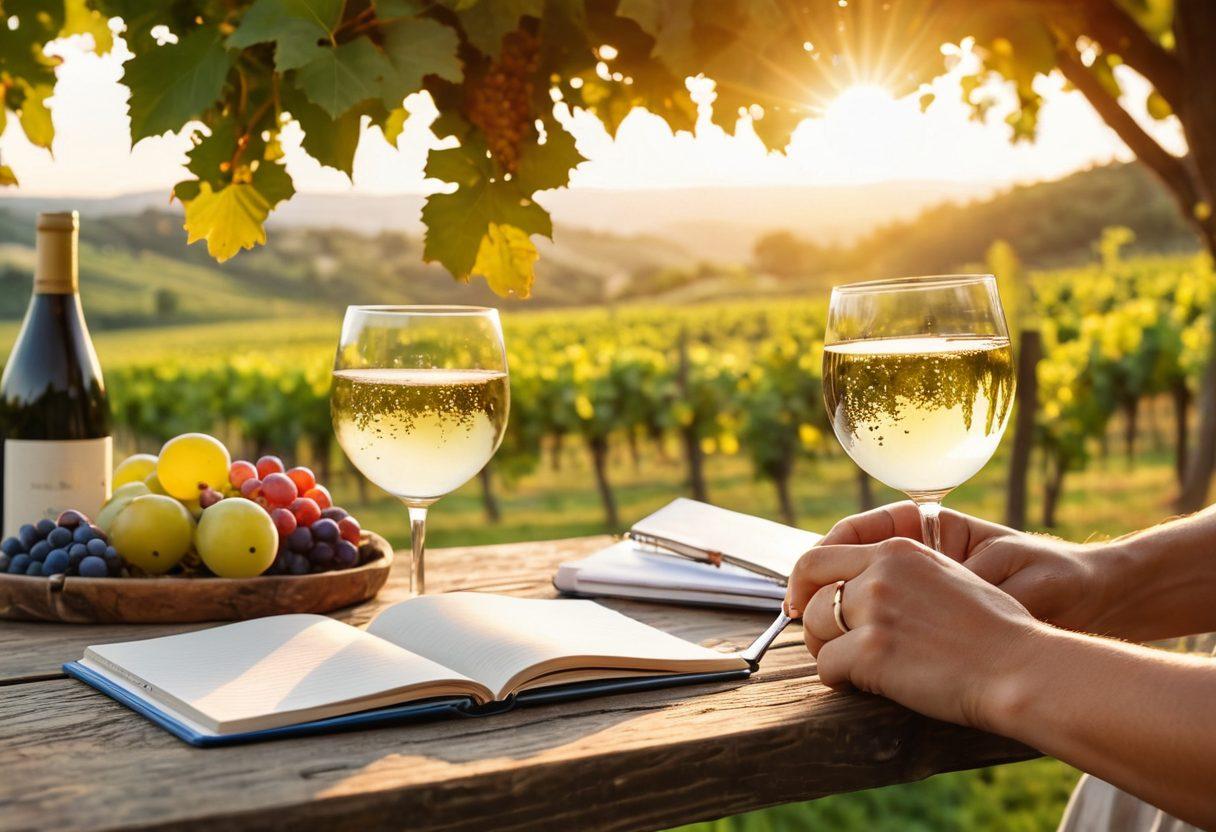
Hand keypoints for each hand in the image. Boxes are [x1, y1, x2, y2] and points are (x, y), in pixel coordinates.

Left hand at [785, 533, 1045, 728]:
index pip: (823, 554)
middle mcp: (881, 571)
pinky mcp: (871, 650)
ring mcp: (875, 609)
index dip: (805, 582)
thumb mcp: (947, 577)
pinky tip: (860, 685)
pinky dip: (837, 679)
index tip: (802, 603)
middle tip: (821, 641)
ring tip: (847, 667)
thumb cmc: (997, 633)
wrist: (1021, 668)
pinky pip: (826, 666)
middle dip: (807, 614)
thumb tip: (865, 588)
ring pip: (813, 624)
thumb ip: (902, 575)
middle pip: (809, 584)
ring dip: (822, 648)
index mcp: (898, 549)